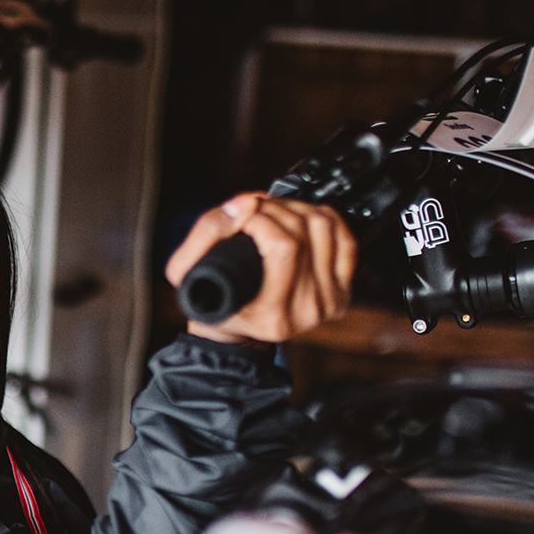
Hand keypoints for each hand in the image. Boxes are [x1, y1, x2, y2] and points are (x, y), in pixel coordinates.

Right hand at [165, 193, 356, 344]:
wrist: (234, 330)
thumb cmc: (210, 302)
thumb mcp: (187, 272)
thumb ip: (207, 232)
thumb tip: (245, 204)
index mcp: (273, 316)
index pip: (282, 247)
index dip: (260, 217)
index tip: (242, 213)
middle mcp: (307, 311)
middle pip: (304, 233)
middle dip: (275, 208)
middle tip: (255, 208)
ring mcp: (328, 303)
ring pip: (324, 228)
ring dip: (296, 208)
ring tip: (273, 213)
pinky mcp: (342, 293)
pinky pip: (345, 239)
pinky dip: (324, 219)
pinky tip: (301, 219)